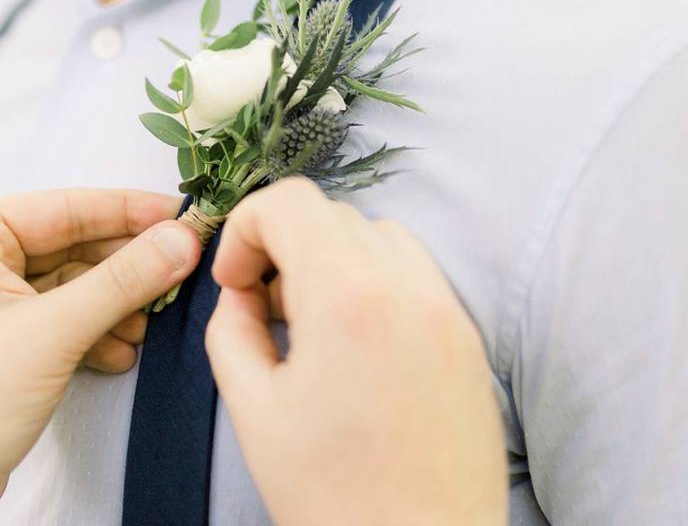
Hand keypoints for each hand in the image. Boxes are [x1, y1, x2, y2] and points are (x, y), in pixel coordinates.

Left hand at [0, 190, 199, 525]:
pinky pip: (61, 319)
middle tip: (183, 270)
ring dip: (114, 304)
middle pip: (72, 245)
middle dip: (126, 266)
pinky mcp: (2, 341)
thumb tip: (181, 239)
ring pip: (71, 285)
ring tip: (150, 324)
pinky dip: (95, 332)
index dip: (130, 211)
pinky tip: (121, 352)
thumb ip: (121, 282)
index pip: (64, 208)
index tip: (185, 215)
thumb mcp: (51, 335)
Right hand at [206, 179, 506, 525]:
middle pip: (332, 214)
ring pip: (379, 234)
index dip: (245, 228)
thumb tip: (241, 294)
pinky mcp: (468, 338)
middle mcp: (408, 289)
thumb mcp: (253, 410)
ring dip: (331, 258)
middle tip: (263, 306)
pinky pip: (415, 273)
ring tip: (312, 323)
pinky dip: (375, 281)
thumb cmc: (334, 498)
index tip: (235, 281)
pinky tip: (356, 341)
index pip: (291, 202)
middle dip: (283, 245)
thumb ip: (231, 330)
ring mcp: (448, 311)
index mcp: (348, 299)